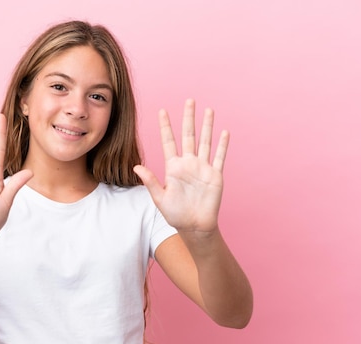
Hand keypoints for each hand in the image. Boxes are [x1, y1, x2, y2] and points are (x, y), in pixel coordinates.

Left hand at [133, 99, 227, 233]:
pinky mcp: (215, 175)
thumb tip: (136, 166)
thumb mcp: (159, 198)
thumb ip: (150, 181)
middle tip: (189, 100)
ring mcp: (202, 168)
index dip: (165, 126)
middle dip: (188, 118)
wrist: (195, 226)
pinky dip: (223, 145)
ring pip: (205, 141)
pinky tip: (224, 132)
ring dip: (207, 126)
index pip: (168, 141)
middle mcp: (188, 164)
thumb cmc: (176, 215)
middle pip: (188, 135)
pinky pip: (219, 157)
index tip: (162, 111)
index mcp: (173, 167)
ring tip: (208, 110)